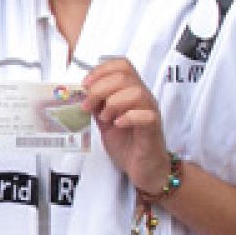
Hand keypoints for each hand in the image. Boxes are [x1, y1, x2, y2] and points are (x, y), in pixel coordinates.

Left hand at [82, 58, 174, 193]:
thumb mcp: (105, 121)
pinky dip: (128, 117)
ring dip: (114, 102)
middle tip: (88, 106)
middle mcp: (143, 98)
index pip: (122, 65)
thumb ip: (97, 106)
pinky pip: (146, 115)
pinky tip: (117, 125)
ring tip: (105, 118)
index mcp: (131, 92)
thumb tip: (82, 93)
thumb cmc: (128, 145)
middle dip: (100, 88)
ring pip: (136, 92)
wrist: (144, 169)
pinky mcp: (153, 129)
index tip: (85, 85)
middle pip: (125, 77)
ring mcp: (150, 112)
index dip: (102, 70)